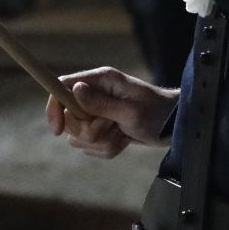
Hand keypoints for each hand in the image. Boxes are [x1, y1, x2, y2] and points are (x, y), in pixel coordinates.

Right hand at [46, 66, 177, 158]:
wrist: (173, 127)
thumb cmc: (156, 114)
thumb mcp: (130, 111)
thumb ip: (101, 103)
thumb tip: (75, 89)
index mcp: (101, 81)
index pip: (63, 87)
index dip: (54, 108)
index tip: (57, 130)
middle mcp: (96, 94)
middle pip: (69, 119)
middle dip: (89, 132)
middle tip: (112, 127)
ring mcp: (98, 112)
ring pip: (80, 137)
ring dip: (102, 142)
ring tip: (122, 134)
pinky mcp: (102, 128)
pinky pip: (91, 146)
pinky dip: (108, 148)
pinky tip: (124, 140)